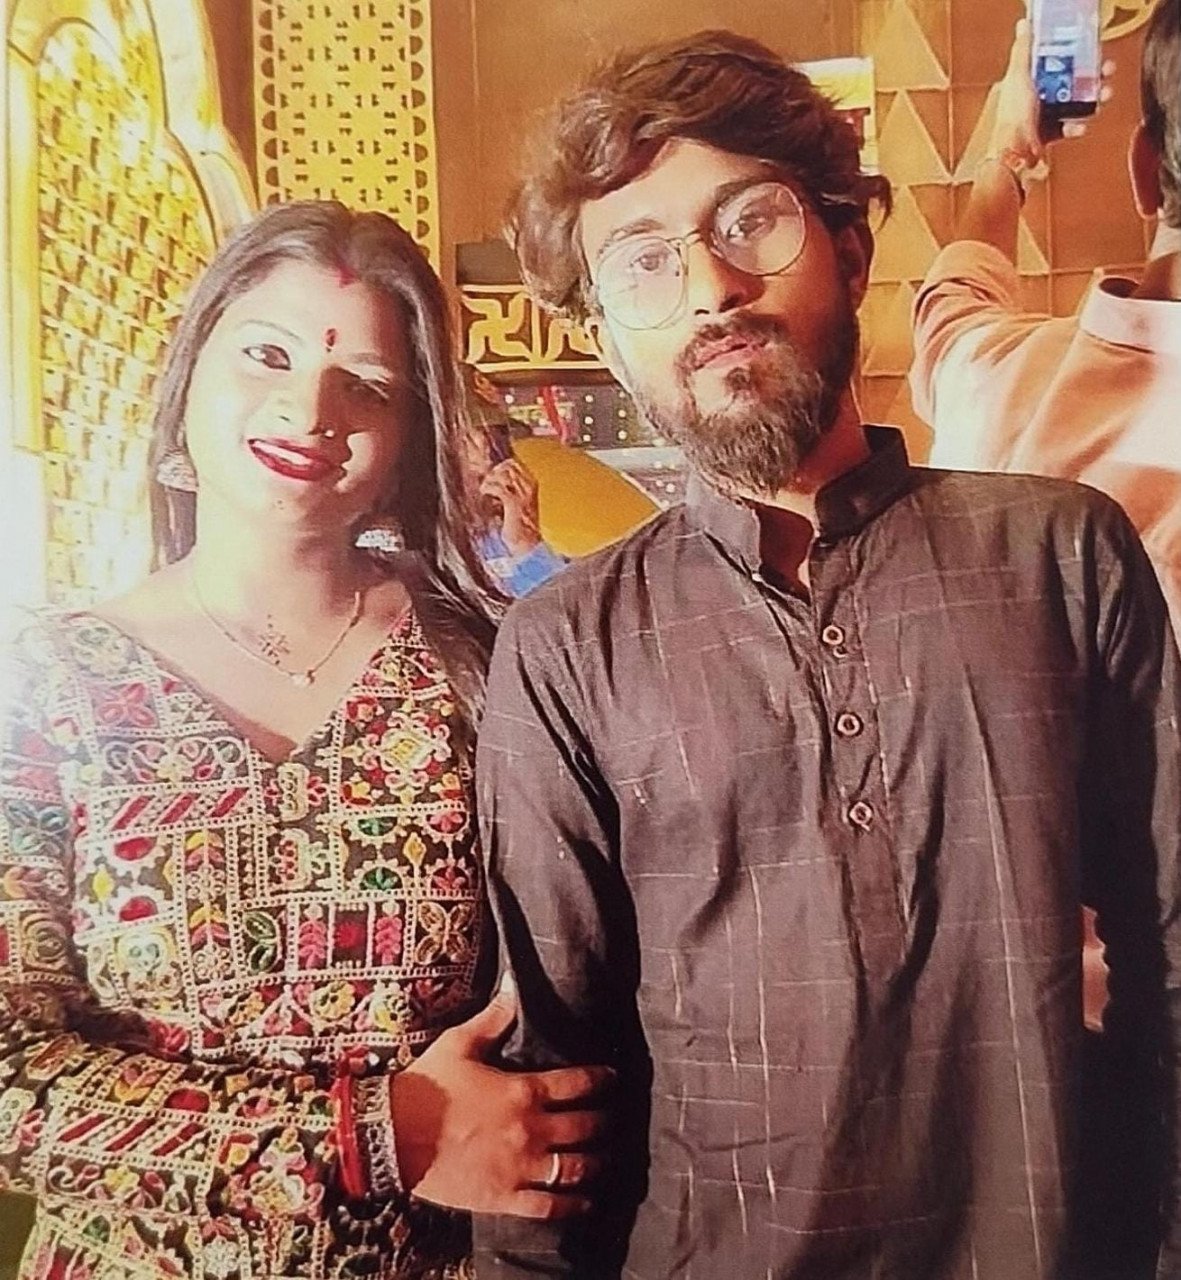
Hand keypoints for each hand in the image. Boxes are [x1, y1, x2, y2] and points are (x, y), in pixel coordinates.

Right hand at [391, 983, 611, 1217]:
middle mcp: (530, 1129)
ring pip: (575, 1167)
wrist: (392, 1136)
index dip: (600, 1079)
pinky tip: (585, 1201)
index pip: (577, 1084)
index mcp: (522, 1090)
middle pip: (585, 1127)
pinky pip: (549, 1206)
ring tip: (605, 1159)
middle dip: (603, 1121)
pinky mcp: (505, 1196)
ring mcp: (520, 1166)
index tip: (611, 1078)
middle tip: (611, 1119)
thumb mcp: (459, 1043)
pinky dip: (572, 1204)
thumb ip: (494, 1017)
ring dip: (596, 1162)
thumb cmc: (427, 1086)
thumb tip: (513, 985)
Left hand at [480, 459, 542, 555]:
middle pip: (508, 465)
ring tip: (485, 489)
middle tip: (487, 484)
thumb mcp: (516, 501)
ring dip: (490, 479)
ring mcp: (523, 494)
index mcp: (531, 483)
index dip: (499, 466)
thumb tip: (492, 476)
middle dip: (494, 471)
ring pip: (503, 474)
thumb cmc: (519, 524)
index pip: (514, 463)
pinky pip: (498, 488)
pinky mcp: (514, 503)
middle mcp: (529, 486)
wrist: (525, 543)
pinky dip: (488, 488)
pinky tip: (484, 493)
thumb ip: (508, 487)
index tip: (490, 476)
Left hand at [990, 19, 1113, 165]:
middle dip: (1091, 77)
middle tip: (1106, 72)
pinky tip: (1078, 125)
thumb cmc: (1012, 117)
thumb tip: (1024, 25)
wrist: (1014, 154)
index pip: (1053, 62)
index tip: (1090, 50)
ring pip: (1072, 104)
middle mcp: (1033, 97)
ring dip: (1091, 100)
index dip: (1073, 55)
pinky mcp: (1046, 135)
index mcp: (1025, 80)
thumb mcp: (1018, 76)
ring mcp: (1040, 116)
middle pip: (1068, 82)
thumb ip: (1023, 50)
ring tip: (1104, 96)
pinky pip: (1066, 127)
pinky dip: (1075, 126)